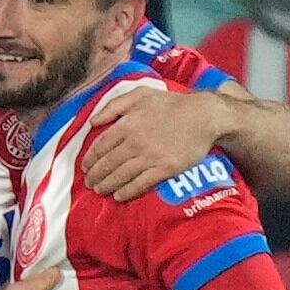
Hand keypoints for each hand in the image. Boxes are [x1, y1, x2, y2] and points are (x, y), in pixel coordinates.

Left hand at [74, 81, 231, 201]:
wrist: (205, 115)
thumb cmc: (171, 104)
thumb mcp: (141, 94)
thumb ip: (114, 105)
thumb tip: (92, 122)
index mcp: (128, 124)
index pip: (100, 146)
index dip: (90, 159)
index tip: (85, 167)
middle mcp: (136, 142)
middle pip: (108, 164)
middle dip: (95, 176)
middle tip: (89, 183)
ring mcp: (151, 156)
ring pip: (121, 176)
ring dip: (107, 186)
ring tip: (99, 190)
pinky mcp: (166, 168)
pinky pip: (141, 184)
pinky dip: (127, 192)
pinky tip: (119, 196)